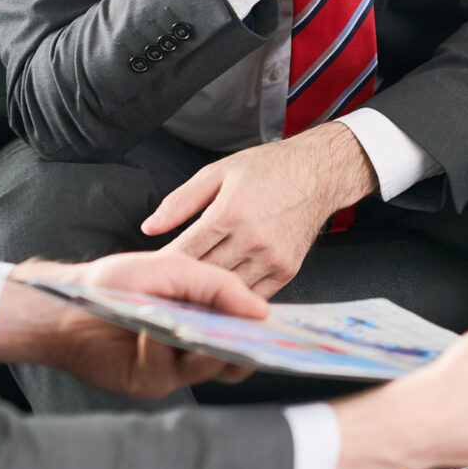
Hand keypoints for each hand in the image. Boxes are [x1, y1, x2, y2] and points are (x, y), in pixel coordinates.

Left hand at [0, 251, 265, 401]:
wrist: (68, 302)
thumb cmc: (117, 280)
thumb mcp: (177, 268)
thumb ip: (221, 285)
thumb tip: (262, 312)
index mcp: (205, 317)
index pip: (247, 331)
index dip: (266, 331)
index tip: (287, 326)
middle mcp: (195, 346)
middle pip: (238, 357)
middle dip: (249, 346)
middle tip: (256, 336)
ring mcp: (174, 367)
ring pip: (211, 368)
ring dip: (208, 347)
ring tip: (203, 329)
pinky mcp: (150, 382)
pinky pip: (168, 370)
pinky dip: (162, 347)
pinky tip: (151, 329)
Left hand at [140, 123, 378, 296]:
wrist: (318, 174)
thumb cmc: (269, 169)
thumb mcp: (218, 173)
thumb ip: (180, 202)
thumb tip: (150, 227)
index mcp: (230, 213)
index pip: (186, 251)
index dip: (165, 264)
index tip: (150, 273)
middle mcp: (252, 239)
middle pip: (205, 274)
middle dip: (182, 282)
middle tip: (162, 290)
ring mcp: (272, 257)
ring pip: (228, 290)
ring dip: (207, 294)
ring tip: (187, 298)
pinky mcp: (287, 270)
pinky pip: (254, 295)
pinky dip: (235, 298)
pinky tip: (221, 297)